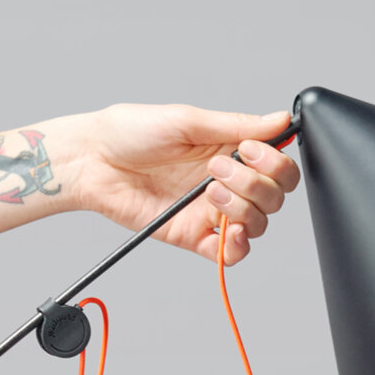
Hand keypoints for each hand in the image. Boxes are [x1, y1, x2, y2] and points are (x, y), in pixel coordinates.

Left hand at [74, 104, 300, 264]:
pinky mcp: (193, 236)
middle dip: (255, 184)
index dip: (275, 163)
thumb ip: (236, 125)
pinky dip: (238, 246)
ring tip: (209, 191)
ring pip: (257, 225)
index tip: (249, 150)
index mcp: (230, 151)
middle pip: (274, 198)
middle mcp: (226, 183)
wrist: (95, 162)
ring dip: (243, 208)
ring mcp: (211, 212)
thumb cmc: (131, 133)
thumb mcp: (188, 120)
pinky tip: (227, 229)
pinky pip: (230, 254)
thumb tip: (280, 120)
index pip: (277, 168)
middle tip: (218, 169)